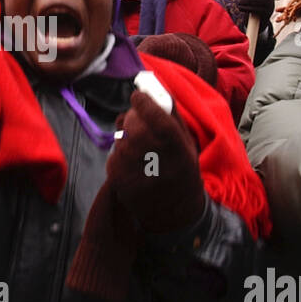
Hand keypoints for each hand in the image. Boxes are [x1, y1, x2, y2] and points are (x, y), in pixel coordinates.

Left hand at [105, 91, 203, 233]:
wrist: (174, 213)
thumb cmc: (182, 171)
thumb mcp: (187, 144)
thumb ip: (171, 116)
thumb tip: (153, 88)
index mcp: (179, 151)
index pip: (158, 119)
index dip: (145, 103)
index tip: (138, 95)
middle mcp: (158, 163)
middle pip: (135, 127)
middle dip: (133, 117)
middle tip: (137, 117)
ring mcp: (136, 174)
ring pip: (121, 139)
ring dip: (126, 134)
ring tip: (138, 142)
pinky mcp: (120, 182)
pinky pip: (113, 154)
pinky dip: (119, 151)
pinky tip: (132, 158)